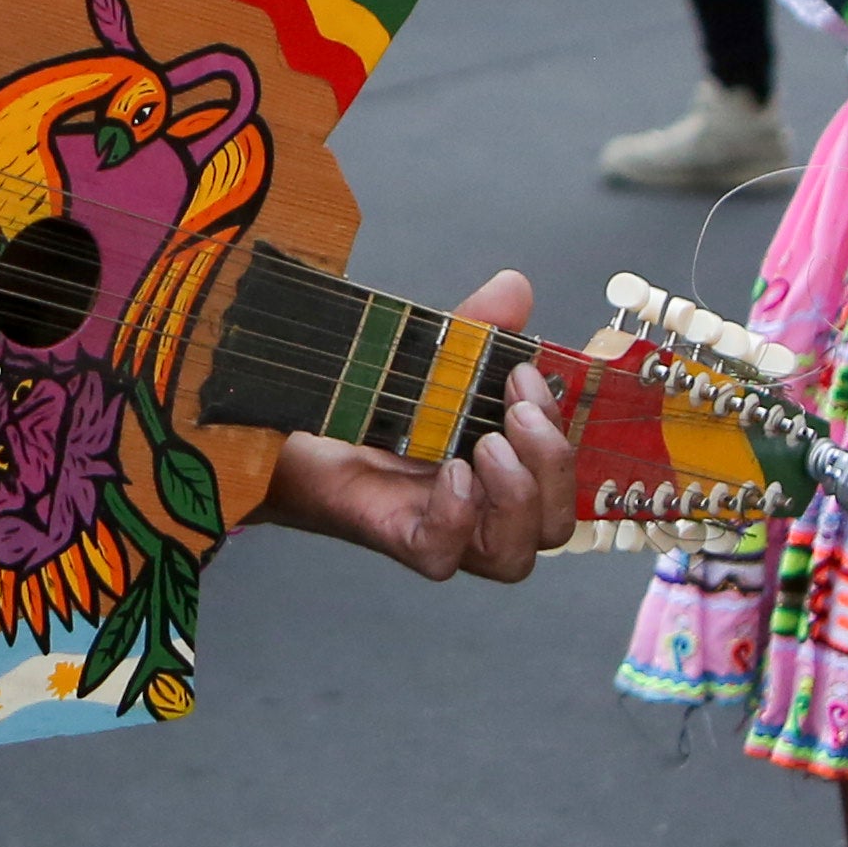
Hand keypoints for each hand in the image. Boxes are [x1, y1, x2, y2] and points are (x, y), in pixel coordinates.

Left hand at [262, 272, 579, 580]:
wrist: (285, 425)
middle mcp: (480, 510)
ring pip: (511, 557)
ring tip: (484, 446)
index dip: (561, 431)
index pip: (562, 477)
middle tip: (515, 415)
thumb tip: (513, 289)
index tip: (527, 376)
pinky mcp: (394, 537)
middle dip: (550, 465)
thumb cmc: (365, 402)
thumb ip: (476, 328)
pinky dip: (457, 518)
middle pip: (553, 527)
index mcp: (500, 468)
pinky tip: (452, 475)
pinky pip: (442, 555)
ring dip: (516, 497)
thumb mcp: (429, 356)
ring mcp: (439, 530)